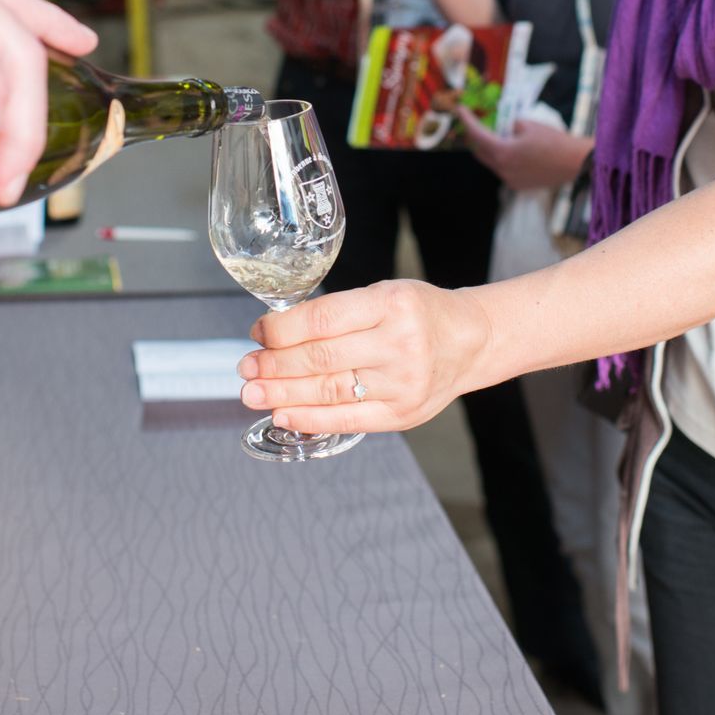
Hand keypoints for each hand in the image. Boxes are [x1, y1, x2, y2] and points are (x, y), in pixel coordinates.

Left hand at [236, 278, 494, 435]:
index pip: (323, 319)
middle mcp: (400, 344)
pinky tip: (283, 414)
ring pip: (329, 390)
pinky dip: (309, 419)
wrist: (470, 342)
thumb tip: (276, 335)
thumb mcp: (384, 294)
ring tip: (252, 393)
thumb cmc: (420, 314)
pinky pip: (347, 419)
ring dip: (283, 394)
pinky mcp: (403, 414)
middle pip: (321, 357)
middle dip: (275, 365)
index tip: (258, 333)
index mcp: (392, 304)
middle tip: (245, 368)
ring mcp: (403, 383)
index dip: (282, 329)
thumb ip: (338, 313)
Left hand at [457, 107, 592, 192]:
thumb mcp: (528, 124)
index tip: (460, 110)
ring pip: (491, 162)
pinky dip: (502, 159)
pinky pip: (503, 170)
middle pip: (479, 152)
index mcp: (503, 152)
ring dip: (490, 149)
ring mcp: (510, 179)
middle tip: (476, 123)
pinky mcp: (519, 185)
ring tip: (497, 135)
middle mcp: (502, 169)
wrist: (575, 163)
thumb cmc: (553, 141)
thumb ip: (510, 125)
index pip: (477, 135)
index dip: (467, 121)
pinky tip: (512, 150)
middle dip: (475, 137)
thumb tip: (505, 129)